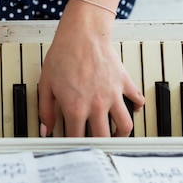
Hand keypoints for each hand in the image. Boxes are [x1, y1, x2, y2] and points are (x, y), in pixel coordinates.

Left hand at [38, 2, 143, 136]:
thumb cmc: (63, 56)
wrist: (81, 34)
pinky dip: (136, 107)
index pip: (77, 138)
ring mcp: (113, 95)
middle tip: (96, 145)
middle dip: (99, 145)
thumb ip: (46, 110)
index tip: (73, 147)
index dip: (74, 146)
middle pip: (103, 137)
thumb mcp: (46, 85)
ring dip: (121, 133)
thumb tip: (45, 129)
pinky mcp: (124, 83)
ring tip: (116, 134)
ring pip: (125, 125)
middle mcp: (96, 105)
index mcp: (75, 108)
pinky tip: (131, 109)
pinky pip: (137, 100)